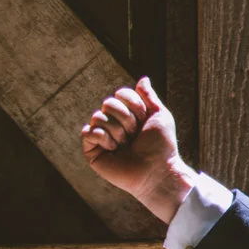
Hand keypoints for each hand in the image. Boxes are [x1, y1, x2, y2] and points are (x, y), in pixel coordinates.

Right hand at [80, 77, 194, 223]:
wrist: (156, 170)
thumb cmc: (161, 145)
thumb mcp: (160, 115)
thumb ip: (149, 97)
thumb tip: (143, 79)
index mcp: (128, 114)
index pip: (120, 93)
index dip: (134, 105)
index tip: (145, 119)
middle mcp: (113, 123)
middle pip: (108, 103)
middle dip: (126, 118)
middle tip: (135, 134)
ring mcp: (101, 136)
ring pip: (98, 116)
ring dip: (117, 130)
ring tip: (126, 144)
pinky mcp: (92, 150)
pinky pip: (87, 132)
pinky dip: (103, 138)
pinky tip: (113, 149)